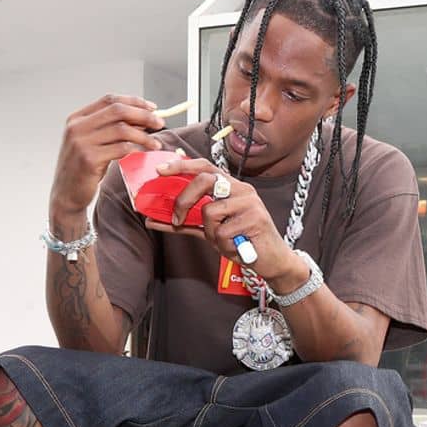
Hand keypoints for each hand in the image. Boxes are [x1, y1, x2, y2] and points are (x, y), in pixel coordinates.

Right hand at [50, 94, 164, 218]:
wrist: (66, 194)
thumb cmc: (84, 168)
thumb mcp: (94, 143)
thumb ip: (112, 129)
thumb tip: (144, 118)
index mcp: (77, 118)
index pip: (110, 100)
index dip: (134, 101)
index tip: (153, 107)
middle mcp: (77, 127)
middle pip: (118, 111)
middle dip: (143, 115)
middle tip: (160, 123)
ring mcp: (81, 143)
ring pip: (122, 130)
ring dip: (144, 135)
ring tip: (156, 144)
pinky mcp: (89, 160)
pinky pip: (121, 149)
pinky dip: (136, 149)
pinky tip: (144, 154)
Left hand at [145, 158, 298, 280]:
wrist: (272, 261)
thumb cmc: (241, 242)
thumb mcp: (211, 231)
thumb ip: (186, 222)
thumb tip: (153, 220)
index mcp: (231, 187)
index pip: (205, 167)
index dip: (182, 166)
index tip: (160, 170)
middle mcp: (242, 189)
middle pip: (205, 179)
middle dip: (185, 199)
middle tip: (177, 218)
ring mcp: (250, 202)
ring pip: (211, 211)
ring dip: (210, 232)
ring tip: (225, 241)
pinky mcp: (255, 219)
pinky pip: (222, 232)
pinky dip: (223, 245)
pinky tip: (237, 247)